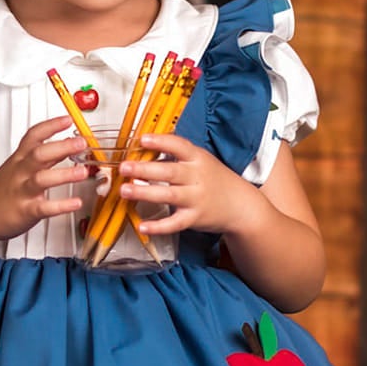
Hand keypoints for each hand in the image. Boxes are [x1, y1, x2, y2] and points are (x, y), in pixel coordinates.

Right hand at [0, 115, 90, 241]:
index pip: (34, 136)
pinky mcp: (25, 211)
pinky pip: (44, 207)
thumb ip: (45, 156)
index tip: (68, 119)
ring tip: (83, 172)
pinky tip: (76, 203)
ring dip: (64, 175)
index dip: (51, 126)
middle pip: (39, 154)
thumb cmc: (1, 190)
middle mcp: (21, 172)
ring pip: (42, 179)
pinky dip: (61, 206)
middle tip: (82, 143)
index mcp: (20, 159)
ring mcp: (23, 191)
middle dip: (61, 147)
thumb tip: (67, 144)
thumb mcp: (19, 167)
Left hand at [118, 130, 254, 237]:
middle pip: (170, 171)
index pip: (179, 146)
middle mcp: (197, 177)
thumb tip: (145, 148)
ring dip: (145, 193)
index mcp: (198, 159)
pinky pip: (174, 223)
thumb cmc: (216, 180)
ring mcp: (196, 199)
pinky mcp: (194, 218)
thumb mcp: (201, 161)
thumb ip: (177, 156)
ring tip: (125, 190)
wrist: (241, 205)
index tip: (142, 139)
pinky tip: (142, 226)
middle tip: (125, 167)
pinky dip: (158, 226)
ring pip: (169, 195)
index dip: (161, 142)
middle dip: (145, 169)